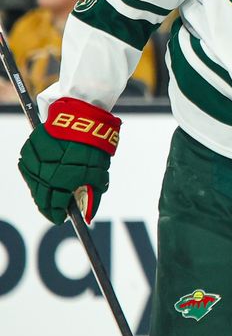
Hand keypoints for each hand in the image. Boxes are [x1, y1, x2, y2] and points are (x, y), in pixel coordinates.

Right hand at [18, 98, 119, 223]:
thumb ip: (93, 193)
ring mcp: (34, 163)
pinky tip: (45, 179)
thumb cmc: (94, 145)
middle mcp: (45, 174)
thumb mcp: (100, 172)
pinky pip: (30, 171)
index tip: (62, 219)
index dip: (59, 215)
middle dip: (49, 207)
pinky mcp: (28, 151)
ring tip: (51, 196)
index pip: (55, 207)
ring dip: (42, 192)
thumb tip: (89, 214)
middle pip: (42, 199)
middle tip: (55, 211)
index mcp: (63, 181)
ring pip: (34, 186)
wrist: (80, 117)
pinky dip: (37, 177)